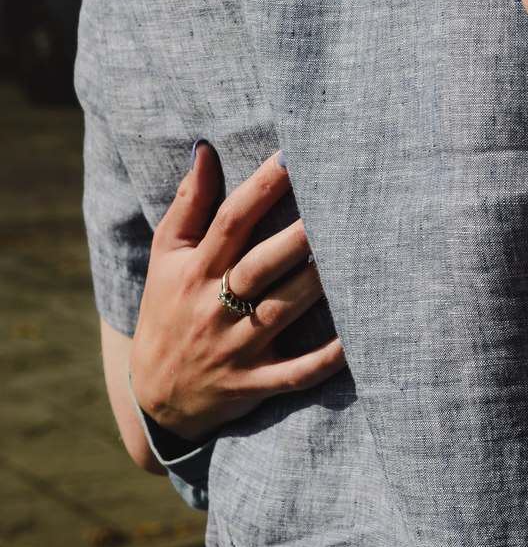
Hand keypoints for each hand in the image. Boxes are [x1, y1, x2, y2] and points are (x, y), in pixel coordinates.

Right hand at [129, 145, 345, 441]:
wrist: (154, 397)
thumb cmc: (168, 310)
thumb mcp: (166, 257)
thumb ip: (189, 204)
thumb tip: (206, 149)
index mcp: (195, 271)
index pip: (230, 222)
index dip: (260, 188)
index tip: (292, 157)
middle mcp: (214, 306)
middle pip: (259, 265)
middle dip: (296, 237)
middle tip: (335, 207)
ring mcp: (235, 348)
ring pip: (280, 312)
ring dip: (315, 284)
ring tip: (353, 256)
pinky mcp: (252, 384)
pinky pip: (292, 374)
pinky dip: (323, 360)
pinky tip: (355, 340)